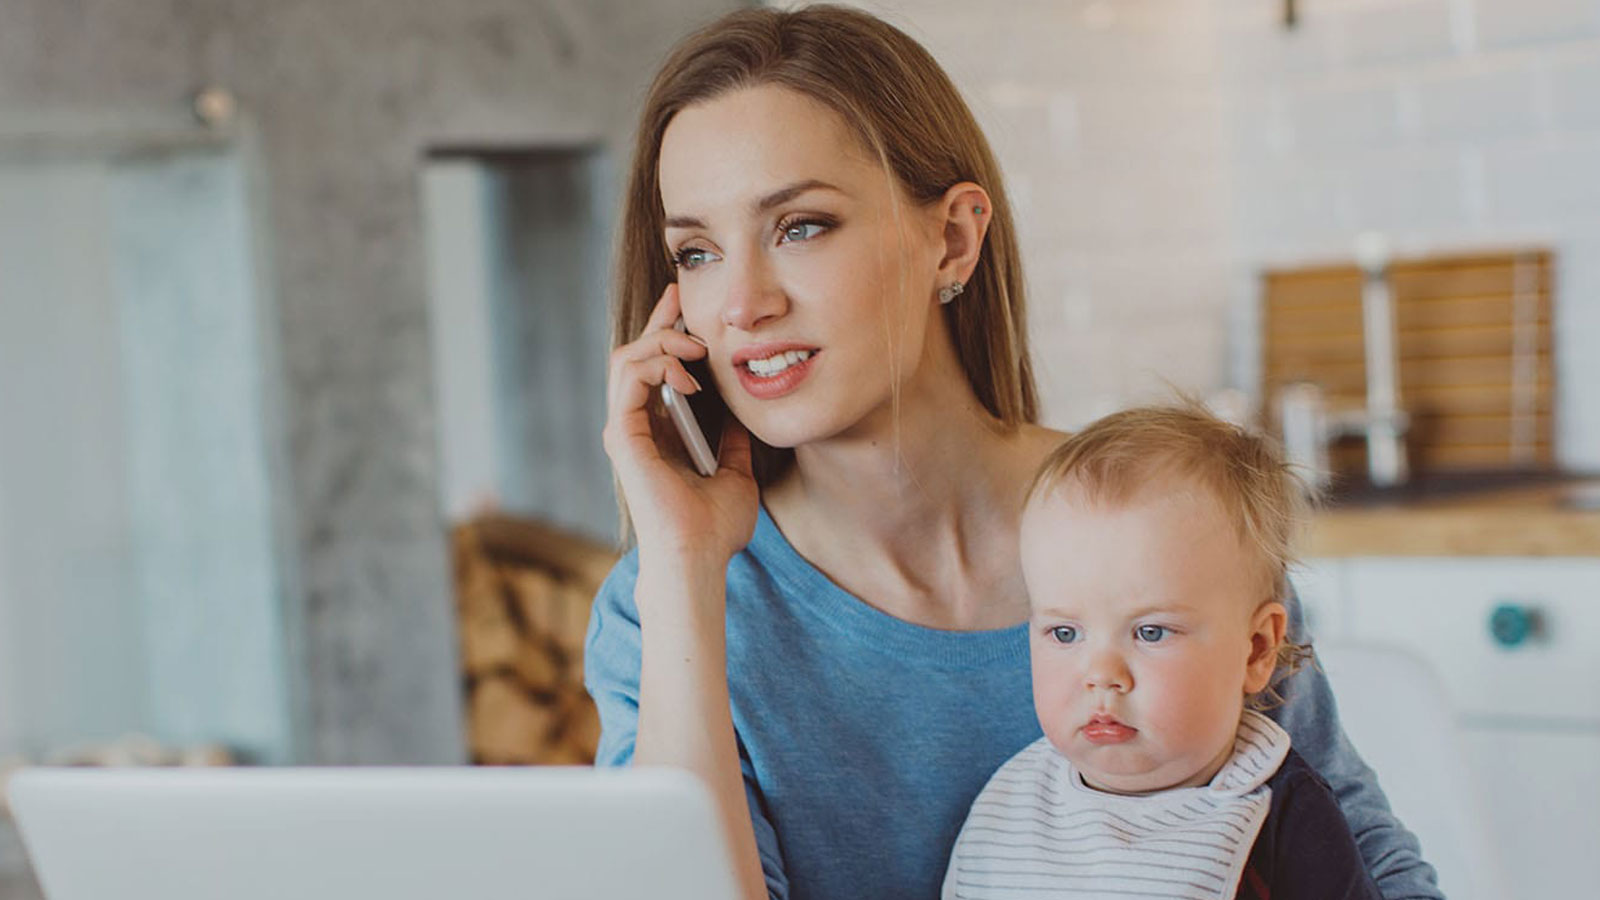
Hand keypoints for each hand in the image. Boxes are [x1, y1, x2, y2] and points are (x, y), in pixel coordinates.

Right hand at [602, 283, 758, 571]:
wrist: (699, 558)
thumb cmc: (715, 529)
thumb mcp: (737, 474)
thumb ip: (734, 444)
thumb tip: (744, 418)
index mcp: (657, 434)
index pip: (654, 371)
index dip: (667, 334)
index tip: (687, 308)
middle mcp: (635, 428)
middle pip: (635, 356)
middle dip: (658, 321)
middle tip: (681, 297)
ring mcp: (625, 431)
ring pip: (626, 359)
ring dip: (661, 341)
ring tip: (695, 345)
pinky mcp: (622, 436)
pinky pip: (628, 378)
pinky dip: (656, 363)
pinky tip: (689, 372)